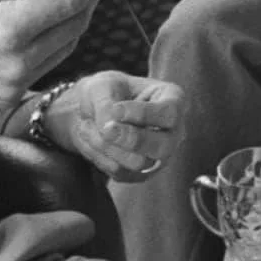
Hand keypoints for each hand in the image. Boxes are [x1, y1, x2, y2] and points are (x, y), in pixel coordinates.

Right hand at [0, 0, 112, 107]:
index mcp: (9, 30)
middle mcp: (18, 62)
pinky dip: (56, 42)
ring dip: (78, 22)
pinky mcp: (9, 98)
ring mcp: (15, 85)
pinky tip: (55, 24)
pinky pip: (46, 65)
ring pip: (65, 49)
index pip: (67, 3)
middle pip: (73, 27)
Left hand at [44, 70, 184, 181]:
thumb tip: (109, 129)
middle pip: (161, 146)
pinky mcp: (141, 174)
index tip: (115, 109)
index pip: (168, 113)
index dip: (142, 114)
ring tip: (87, 125)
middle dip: (130, 139)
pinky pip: (121, 173)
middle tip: (105, 128)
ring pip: (138, 163)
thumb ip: (106, 105)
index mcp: (172, 99)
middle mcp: (172, 131)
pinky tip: (91, 137)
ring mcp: (159, 156)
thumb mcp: (102, 86)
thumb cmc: (105, 90)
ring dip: (107, 145)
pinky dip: (100, 156)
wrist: (92, 109)